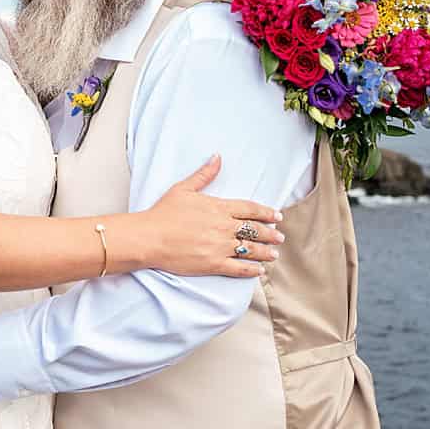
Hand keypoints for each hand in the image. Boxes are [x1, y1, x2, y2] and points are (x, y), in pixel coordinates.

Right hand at [114, 154, 285, 277]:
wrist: (149, 237)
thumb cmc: (163, 213)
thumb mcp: (184, 188)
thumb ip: (204, 174)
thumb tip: (217, 158)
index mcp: (218, 208)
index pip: (250, 209)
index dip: (266, 213)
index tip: (277, 216)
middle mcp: (223, 227)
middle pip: (255, 230)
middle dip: (270, 234)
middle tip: (280, 237)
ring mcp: (219, 247)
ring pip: (251, 250)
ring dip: (266, 252)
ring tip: (274, 254)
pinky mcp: (213, 264)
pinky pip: (239, 268)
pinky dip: (252, 269)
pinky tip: (259, 270)